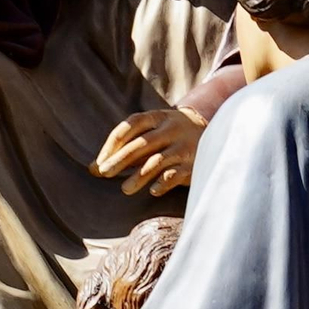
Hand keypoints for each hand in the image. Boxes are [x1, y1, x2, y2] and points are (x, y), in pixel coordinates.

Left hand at [91, 107, 206, 195]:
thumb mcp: (150, 134)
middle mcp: (171, 129)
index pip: (131, 125)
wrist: (216, 135)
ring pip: (157, 160)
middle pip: (142, 143)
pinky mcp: (194, 164)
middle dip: (121, 159)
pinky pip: (176, 174)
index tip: (99, 162)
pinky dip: (163, 182)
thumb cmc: (170, 137)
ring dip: (139, 176)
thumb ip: (124, 149)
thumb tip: (92, 169)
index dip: (113, 143)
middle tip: (103, 173)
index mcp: (158, 117)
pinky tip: (153, 191)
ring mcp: (184, 146)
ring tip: (125, 189)